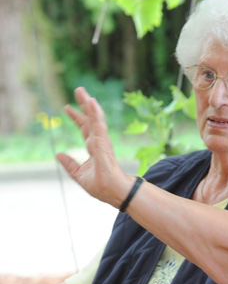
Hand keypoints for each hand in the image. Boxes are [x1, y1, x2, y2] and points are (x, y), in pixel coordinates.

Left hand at [56, 87, 128, 206]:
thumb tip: (58, 154)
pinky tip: (92, 103)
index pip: (85, 129)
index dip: (77, 118)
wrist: (114, 193)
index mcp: (94, 148)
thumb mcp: (79, 175)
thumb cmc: (101, 186)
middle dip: (84, 105)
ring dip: (90, 105)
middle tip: (79, 90)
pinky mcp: (104, 143)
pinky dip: (95, 114)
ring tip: (84, 92)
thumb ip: (69, 164)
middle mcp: (99, 142)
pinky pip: (99, 126)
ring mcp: (103, 142)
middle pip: (90, 119)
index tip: (67, 108)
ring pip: (95, 119)